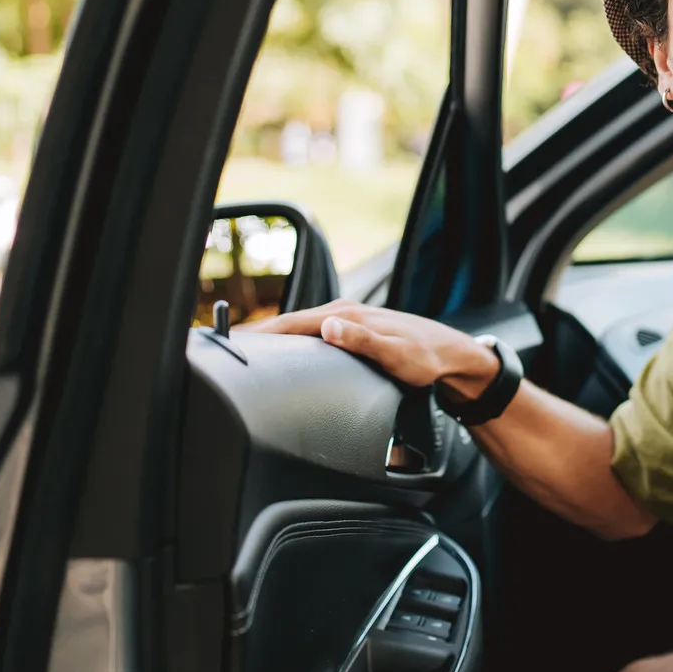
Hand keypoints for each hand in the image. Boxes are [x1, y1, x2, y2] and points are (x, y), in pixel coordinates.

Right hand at [244, 299, 499, 397]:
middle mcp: (343, 312)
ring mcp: (346, 319)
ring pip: (297, 327)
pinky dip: (290, 339)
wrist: (451, 354)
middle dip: (256, 335)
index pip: (291, 324)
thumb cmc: (427, 358)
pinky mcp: (350, 328)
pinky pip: (310, 333)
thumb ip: (362, 342)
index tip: (229, 341)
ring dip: (271, 337)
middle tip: (221, 348)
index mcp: (347, 316)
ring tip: (241, 350)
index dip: (259, 333)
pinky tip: (281, 352)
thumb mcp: (396, 355)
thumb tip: (327, 328)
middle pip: (288, 324)